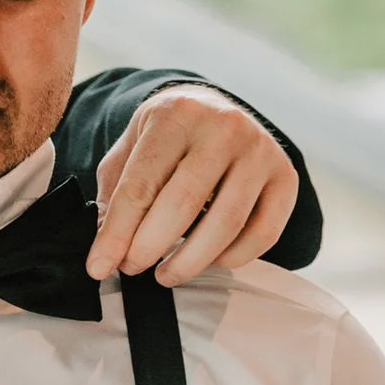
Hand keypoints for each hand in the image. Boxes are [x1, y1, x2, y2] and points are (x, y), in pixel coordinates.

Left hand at [86, 84, 298, 285]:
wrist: (216, 109)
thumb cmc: (167, 136)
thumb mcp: (131, 146)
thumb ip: (114, 192)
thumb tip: (108, 248)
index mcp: (175, 114)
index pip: (141, 184)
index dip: (117, 233)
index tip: (98, 267)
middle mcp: (223, 128)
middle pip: (183, 204)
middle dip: (150, 247)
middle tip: (131, 270)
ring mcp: (260, 151)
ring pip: (225, 224)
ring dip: (190, 262)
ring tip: (165, 274)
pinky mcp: (286, 177)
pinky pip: (263, 233)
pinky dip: (232, 257)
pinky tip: (208, 261)